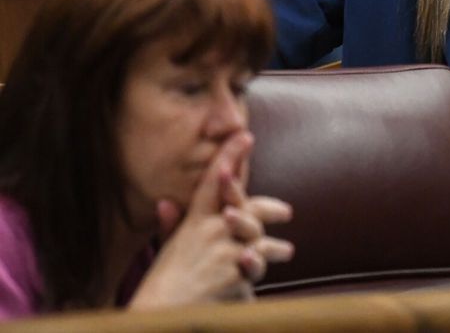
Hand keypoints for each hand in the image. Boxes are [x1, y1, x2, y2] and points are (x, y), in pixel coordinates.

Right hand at [129, 132, 293, 309]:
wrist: (161, 315)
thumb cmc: (165, 282)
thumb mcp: (167, 250)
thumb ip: (172, 226)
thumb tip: (164, 203)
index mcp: (193, 222)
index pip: (213, 183)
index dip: (229, 156)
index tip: (244, 136)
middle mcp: (210, 230)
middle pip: (246, 208)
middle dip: (267, 207)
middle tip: (286, 212)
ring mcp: (223, 250)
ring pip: (259, 239)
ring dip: (273, 247)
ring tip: (286, 252)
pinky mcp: (233, 273)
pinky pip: (257, 263)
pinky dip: (260, 264)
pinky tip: (259, 263)